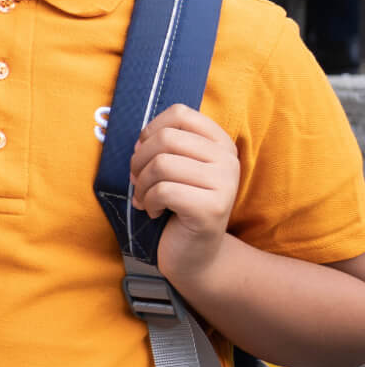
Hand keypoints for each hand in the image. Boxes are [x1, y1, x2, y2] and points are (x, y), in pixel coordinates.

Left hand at [131, 104, 240, 284]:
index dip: (151, 130)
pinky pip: (164, 191)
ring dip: (142, 185)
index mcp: (220, 143)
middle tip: (138, 182)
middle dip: (139, 161)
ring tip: (146, 199)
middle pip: (166, 138)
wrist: (195, 254)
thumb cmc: (178, 205)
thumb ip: (163, 145)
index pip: (180, 113)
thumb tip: (138, 140)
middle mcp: (228, 160)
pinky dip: (150, 202)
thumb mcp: (174, 168)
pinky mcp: (212, 208)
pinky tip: (155, 212)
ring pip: (162, 164)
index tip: (145, 153)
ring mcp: (224, 184)